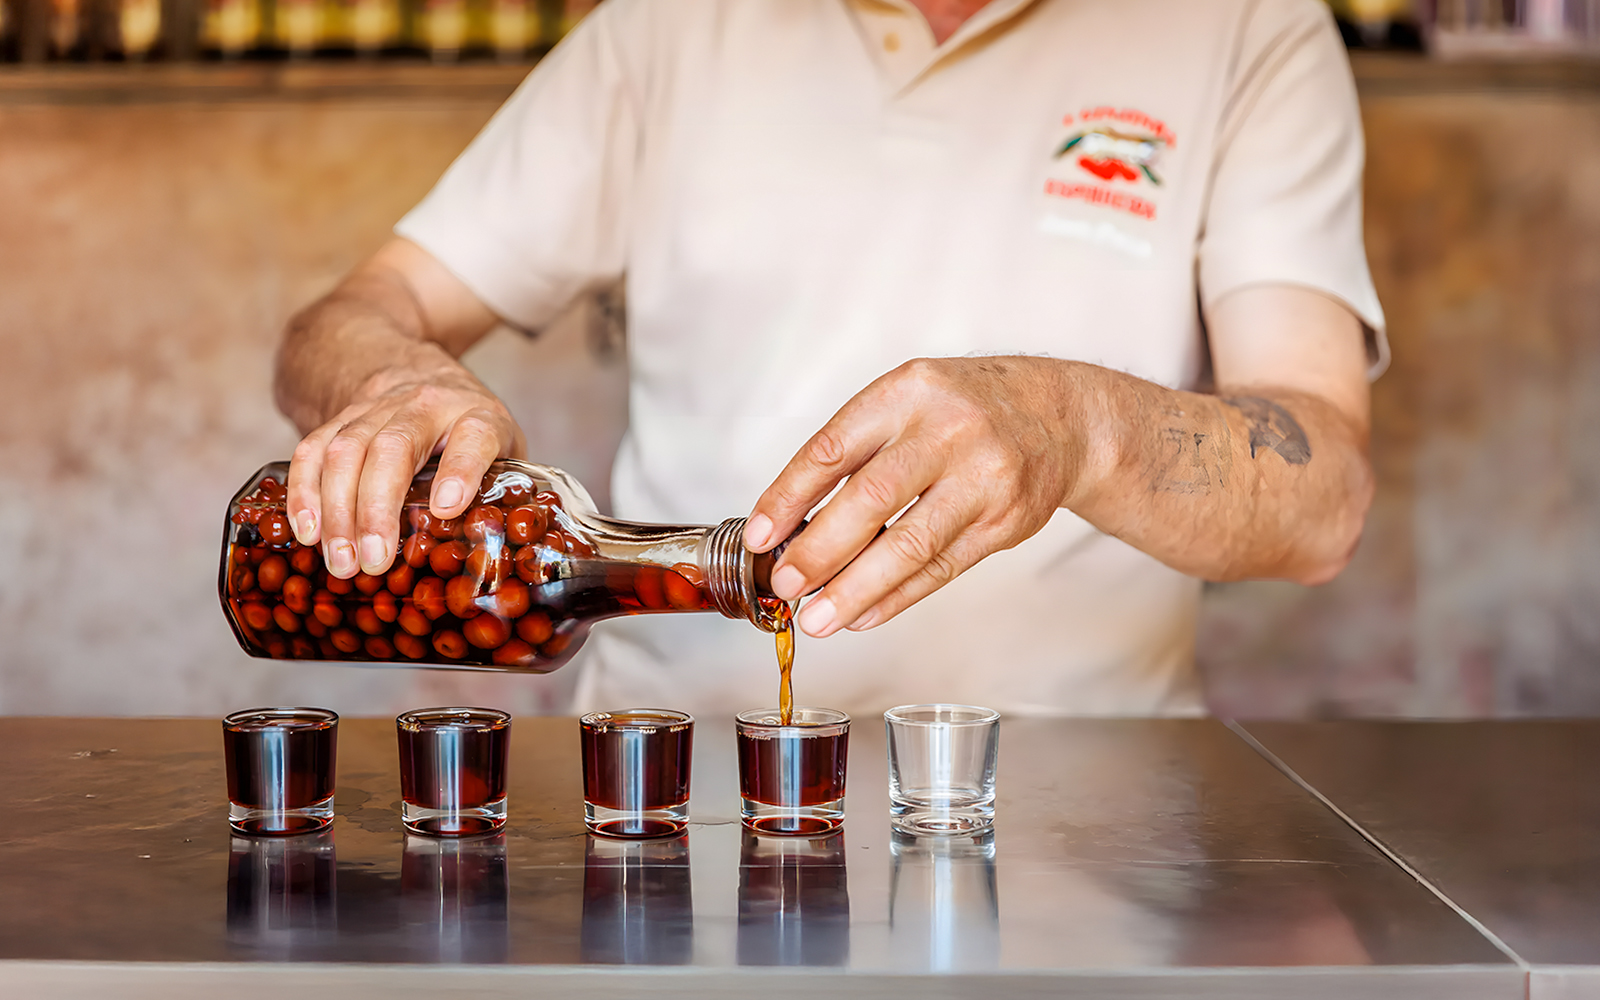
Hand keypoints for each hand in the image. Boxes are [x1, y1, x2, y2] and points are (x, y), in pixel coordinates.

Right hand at [285, 365, 524, 578]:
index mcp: (478, 415)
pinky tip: (308, 532)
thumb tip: (501, 563)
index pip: (474, 435)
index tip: (448, 506)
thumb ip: (502, 493)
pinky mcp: (340, 416)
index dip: (461, 468)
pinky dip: (305, 492)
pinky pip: (314, 449)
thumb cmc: (468, 427)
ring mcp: (378, 407)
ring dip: (337, 510)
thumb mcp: (503, 450)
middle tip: (374, 560)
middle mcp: (427, 405)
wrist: (416, 369)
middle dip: (378, 507)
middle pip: (395, 446)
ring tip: (340, 561)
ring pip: (347, 449)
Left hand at [743, 357, 1088, 636]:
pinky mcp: (1005, 523)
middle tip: (785, 584)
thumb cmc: (964, 409)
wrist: (1061, 418)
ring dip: (855, 589)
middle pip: (870, 500)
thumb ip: (856, 448)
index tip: (759, 537)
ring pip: (909, 545)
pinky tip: (863, 614)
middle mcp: (948, 430)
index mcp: (908, 392)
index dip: (788, 498)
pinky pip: (941, 569)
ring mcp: (983, 478)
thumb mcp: (908, 398)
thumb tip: (791, 524)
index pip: (834, 449)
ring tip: (817, 618)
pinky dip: (897, 597)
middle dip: (819, 551)